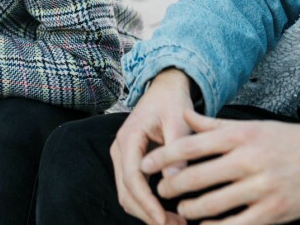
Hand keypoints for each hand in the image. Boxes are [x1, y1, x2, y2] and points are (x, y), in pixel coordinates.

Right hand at [110, 69, 196, 224]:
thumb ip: (177, 150)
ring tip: (175, 223)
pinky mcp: (129, 162)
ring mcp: (122, 156)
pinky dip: (146, 204)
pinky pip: (132, 189)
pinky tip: (168, 213)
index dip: (147, 202)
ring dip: (147, 212)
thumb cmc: (172, 102)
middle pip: (126, 191)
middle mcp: (119, 148)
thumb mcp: (179, 121)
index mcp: (129, 137)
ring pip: (127, 194)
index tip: (164, 220)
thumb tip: (176, 181)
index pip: (133, 178)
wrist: (164, 89)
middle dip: (148, 213)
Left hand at [141, 109, 299, 224]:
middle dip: (171, 187)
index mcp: (241, 136)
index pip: (190, 146)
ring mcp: (261, 188)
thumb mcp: (251, 126)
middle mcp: (248, 161)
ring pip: (211, 205)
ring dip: (189, 210)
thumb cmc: (289, 141)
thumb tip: (183, 117)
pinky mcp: (273, 212)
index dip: (163, 157)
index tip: (145, 164)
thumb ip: (214, 126)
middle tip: (160, 191)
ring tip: (180, 209)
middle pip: (195, 177)